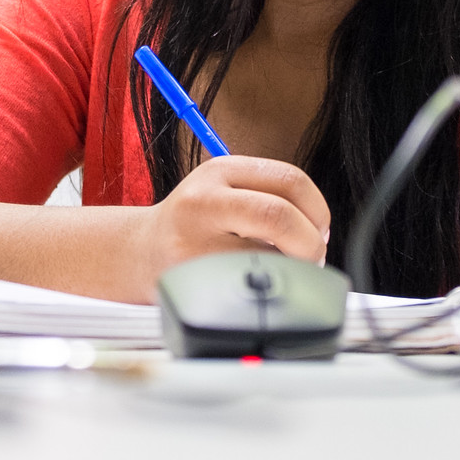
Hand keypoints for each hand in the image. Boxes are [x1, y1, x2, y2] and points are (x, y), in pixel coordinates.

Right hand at [129, 155, 331, 291]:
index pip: (289, 179)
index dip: (317, 209)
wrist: (138, 252)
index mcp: (221, 171)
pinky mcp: (190, 279)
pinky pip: (247, 286)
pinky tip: (258, 284)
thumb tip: (320, 229)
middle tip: (311, 257)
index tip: (319, 229)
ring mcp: (194, 241)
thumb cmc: (194, 224)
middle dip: (309, 243)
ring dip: (290, 271)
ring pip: (267, 256)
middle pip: (278, 215)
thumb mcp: (224, 189)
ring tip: (284, 272)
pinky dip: (266, 288)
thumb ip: (269, 194)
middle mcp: (204, 200)